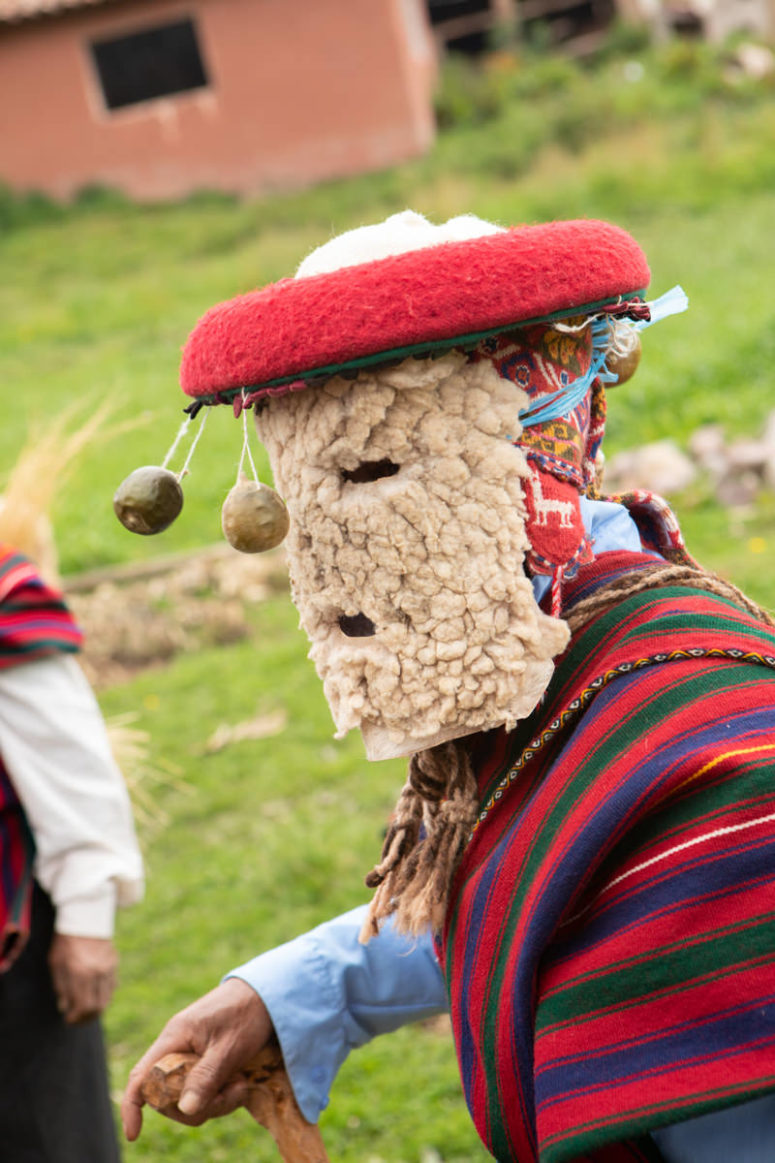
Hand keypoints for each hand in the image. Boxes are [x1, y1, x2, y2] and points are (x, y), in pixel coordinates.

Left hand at [48, 933, 117, 1023]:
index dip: (76, 1018)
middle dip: (87, 1018)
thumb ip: (61, 987)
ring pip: (107, 998)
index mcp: (80, 972)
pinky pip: (112, 986)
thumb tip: (65, 1007)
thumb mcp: (56, 964)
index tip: (68, 1019)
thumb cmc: (66, 942)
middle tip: (77, 1020)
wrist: (85, 919)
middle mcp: (97, 972)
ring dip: (96, 1009)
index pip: (83, 1006)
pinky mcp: (114, 963)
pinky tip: (94, 996)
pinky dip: (104, 995)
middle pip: (98, 1006)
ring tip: (85, 1011)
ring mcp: (108, 967)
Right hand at [121, 977, 273, 1141]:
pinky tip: (241, 1083)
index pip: (141, 1076)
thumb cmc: (246, 1012)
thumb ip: (206, 1077)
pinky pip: (203, 1091)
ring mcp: (190, 1057)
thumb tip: (185, 1110)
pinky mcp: (204, 1063)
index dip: (132, 1106)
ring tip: (242, 1084)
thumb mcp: (229, 1047)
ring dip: (215, 1101)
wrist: (267, 993)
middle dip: (198, 1106)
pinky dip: (220, 1095)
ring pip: (188, 1098)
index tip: (134, 1134)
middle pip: (168, 1097)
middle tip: (231, 1093)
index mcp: (174, 1038)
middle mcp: (177, 1049)